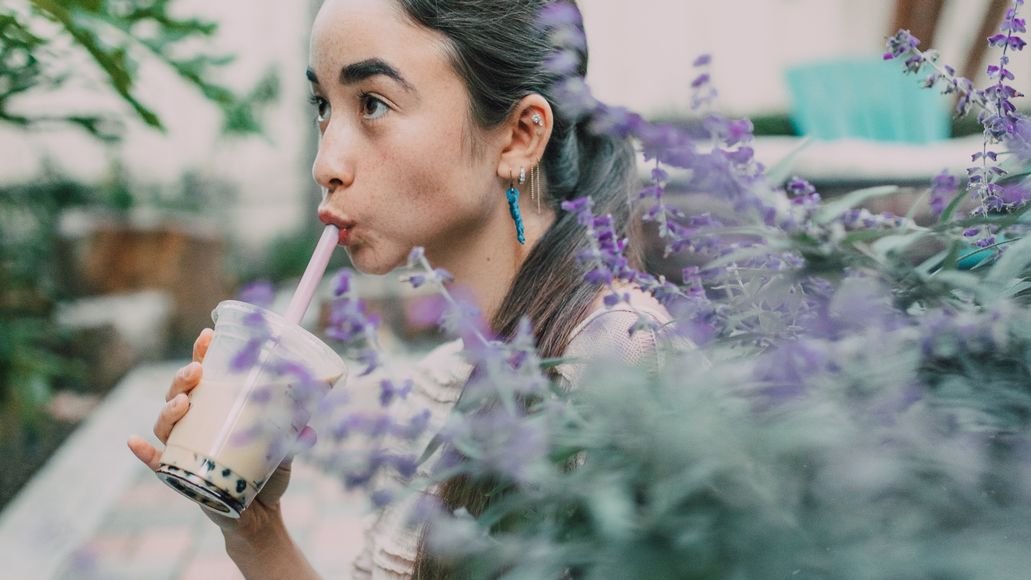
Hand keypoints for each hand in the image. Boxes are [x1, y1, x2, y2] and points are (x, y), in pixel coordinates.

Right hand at [126, 328, 317, 539]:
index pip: (206, 376)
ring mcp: (185, 450)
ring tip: (183, 401)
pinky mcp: (179, 477)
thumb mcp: (285, 447)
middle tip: (197, 370)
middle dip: (183, 378)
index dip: (202, 354)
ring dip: (168, 409)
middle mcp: (197, 425)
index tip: (208, 336)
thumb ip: (295, 432)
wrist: (261, 513)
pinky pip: (155, 463)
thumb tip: (311, 422)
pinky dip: (144, 453)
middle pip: (179, 394)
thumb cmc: (268, 472)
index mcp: (218, 409)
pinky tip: (135, 442)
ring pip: (166, 424)